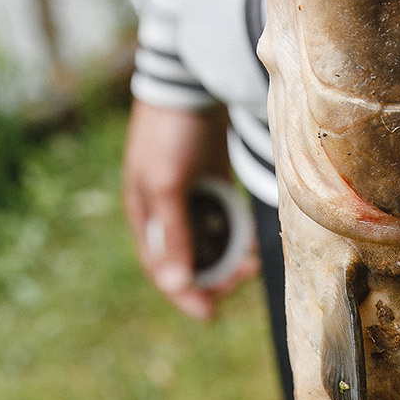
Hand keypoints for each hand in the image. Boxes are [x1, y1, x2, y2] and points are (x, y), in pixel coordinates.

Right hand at [121, 100, 258, 320]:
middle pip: (190, 263)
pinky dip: (236, 235)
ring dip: (229, 259)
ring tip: (253, 263)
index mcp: (145, 218)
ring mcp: (189, 200)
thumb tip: (175, 285)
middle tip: (246, 277)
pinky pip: (223, 223)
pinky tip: (254, 241)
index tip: (210, 317)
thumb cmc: (172, 134)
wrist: (192, 83)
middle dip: (216, 277)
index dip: (185, 296)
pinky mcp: (211, 186)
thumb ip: (173, 235)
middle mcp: (165, 215)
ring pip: (210, 246)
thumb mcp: (168, 185)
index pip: (163, 271)